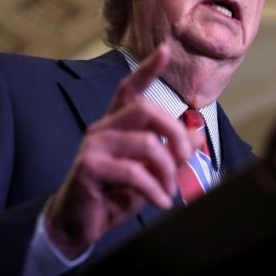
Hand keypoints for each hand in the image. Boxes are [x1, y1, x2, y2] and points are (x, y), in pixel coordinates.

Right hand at [45, 45, 201, 257]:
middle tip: (185, 157)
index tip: (165, 51)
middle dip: (174, 132)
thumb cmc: (113, 194)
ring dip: (167, 169)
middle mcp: (103, 128)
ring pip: (146, 142)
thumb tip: (198, 136)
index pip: (130, 88)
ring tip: (169, 190)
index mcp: (116, 125)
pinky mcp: (89, 167)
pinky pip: (133, 171)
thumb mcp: (149, 172)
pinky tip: (161, 202)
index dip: (148, 70)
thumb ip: (170, 153)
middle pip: (145, 109)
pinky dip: (154, 189)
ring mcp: (94, 145)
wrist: (78, 225)